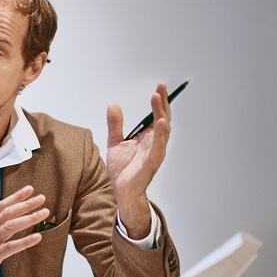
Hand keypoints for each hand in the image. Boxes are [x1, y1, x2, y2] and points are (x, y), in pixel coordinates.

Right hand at [0, 185, 45, 276]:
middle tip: (42, 198)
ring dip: (28, 218)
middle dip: (25, 204)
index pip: (1, 207)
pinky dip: (25, 241)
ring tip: (44, 213)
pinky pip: (10, 248)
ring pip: (9, 226)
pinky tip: (38, 237)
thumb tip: (13, 222)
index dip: (16, 197)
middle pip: (7, 213)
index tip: (30, 189)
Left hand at [106, 82, 171, 235]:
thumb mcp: (115, 141)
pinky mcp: (152, 162)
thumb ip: (115, 124)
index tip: (159, 87)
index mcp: (148, 137)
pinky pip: (159, 147)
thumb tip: (113, 104)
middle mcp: (155, 143)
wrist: (119, 189)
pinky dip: (160, 134)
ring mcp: (155, 152)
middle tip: (161, 87)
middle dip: (162, 102)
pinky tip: (161, 122)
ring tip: (158, 98)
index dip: (159, 101)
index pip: (156, 115)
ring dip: (161, 113)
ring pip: (162, 130)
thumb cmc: (122, 168)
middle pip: (162, 118)